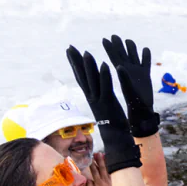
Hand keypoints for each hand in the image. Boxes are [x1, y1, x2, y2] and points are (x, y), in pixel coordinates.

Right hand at [66, 45, 139, 173]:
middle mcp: (92, 98)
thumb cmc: (111, 123)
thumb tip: (94, 89)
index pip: (81, 77)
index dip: (76, 64)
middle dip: (76, 62)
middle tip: (70, 47)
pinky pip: (106, 88)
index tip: (71, 52)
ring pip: (92, 81)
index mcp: (92, 97)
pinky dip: (105, 77)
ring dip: (89, 67)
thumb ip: (99, 95)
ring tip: (86, 52)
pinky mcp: (109, 104)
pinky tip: (105, 65)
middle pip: (82, 77)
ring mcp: (100, 101)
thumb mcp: (103, 105)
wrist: (116, 139)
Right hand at [86, 152, 111, 185]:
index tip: (90, 159)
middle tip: (97, 153)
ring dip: (105, 161)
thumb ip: (89, 185)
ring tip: (103, 154)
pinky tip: (111, 160)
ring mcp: (111, 178)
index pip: (94, 171)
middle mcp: (105, 179)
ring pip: (108, 168)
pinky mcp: (115, 178)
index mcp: (98, 182)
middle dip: (99, 160)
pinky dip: (111, 165)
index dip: (92, 165)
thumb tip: (87, 178)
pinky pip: (113, 170)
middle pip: (102, 168)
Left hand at [102, 34, 159, 137]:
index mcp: (122, 73)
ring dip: (131, 48)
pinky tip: (145, 50)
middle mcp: (128, 70)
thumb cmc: (134, 103)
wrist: (142, 111)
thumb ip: (124, 77)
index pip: (114, 57)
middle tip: (113, 36)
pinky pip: (145, 62)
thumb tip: (119, 66)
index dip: (109, 48)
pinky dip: (146, 56)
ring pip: (133, 56)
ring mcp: (137, 72)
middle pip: (122, 54)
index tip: (105, 39)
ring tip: (128, 41)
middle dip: (118, 45)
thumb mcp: (128, 89)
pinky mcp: (146, 75)